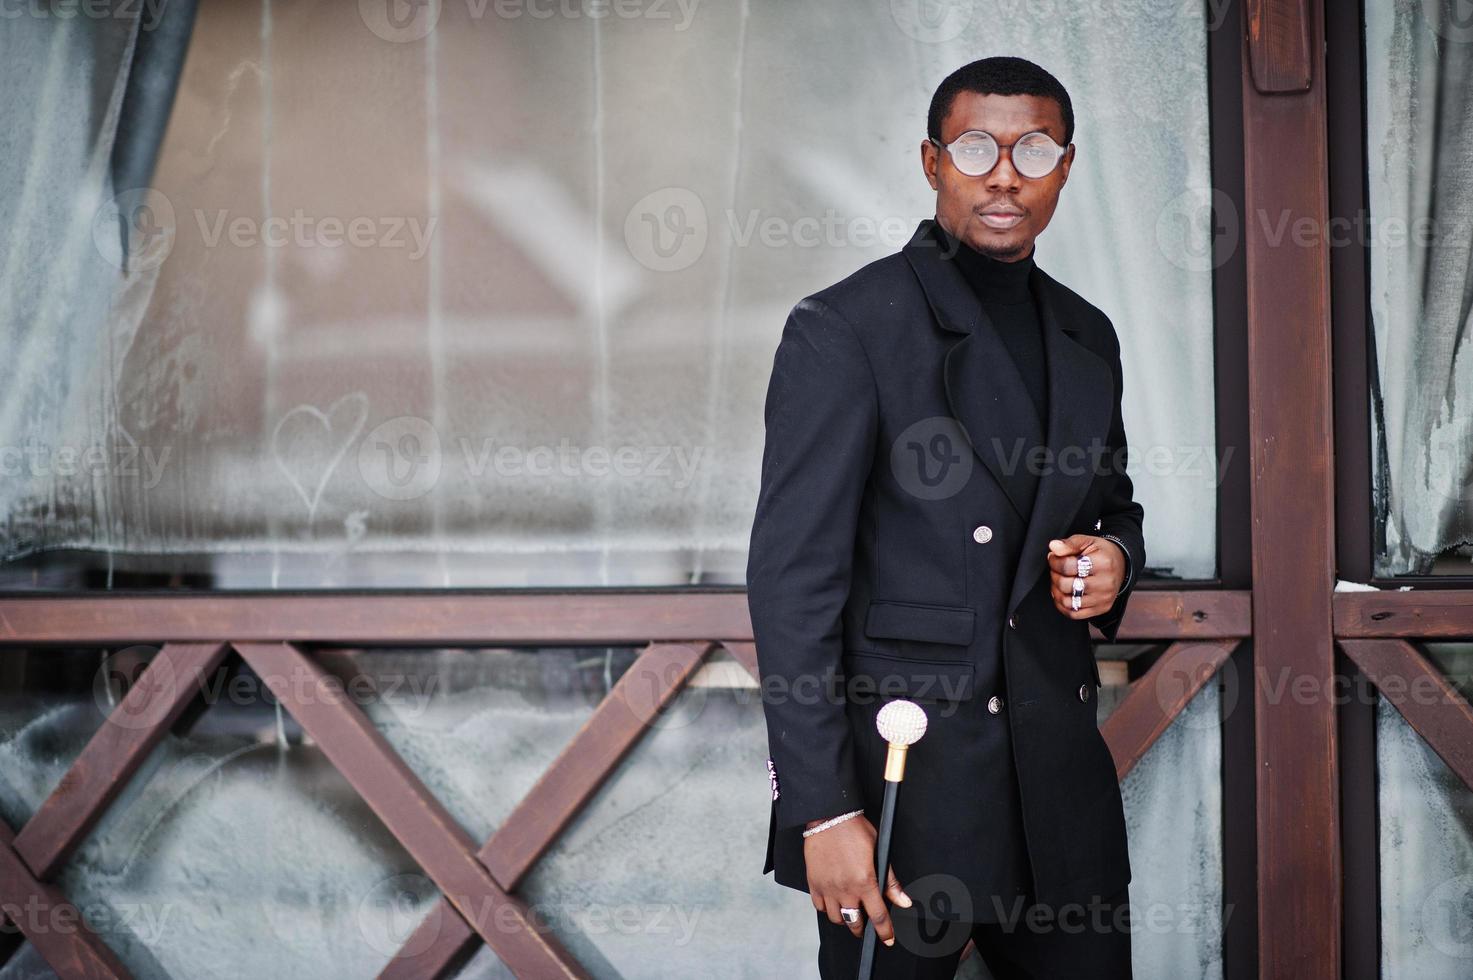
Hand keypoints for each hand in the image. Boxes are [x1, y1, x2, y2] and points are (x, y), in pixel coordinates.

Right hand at [803, 815, 911, 944]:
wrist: (828, 817)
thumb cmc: (854, 829)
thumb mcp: (879, 850)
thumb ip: (890, 880)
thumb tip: (903, 900)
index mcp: (864, 881)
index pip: (878, 916)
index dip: (884, 931)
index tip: (887, 939)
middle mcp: (845, 888)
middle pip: (854, 922)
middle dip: (862, 928)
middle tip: (866, 924)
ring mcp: (827, 887)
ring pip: (836, 918)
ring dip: (844, 919)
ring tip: (849, 911)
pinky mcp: (814, 883)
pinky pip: (819, 906)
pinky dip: (827, 908)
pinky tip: (833, 901)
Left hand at [1046, 534, 1125, 619]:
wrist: (1121, 566)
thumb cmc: (1102, 554)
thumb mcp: (1088, 541)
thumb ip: (1070, 543)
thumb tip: (1054, 546)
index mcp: (1103, 563)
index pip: (1068, 566)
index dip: (1054, 561)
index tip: (1053, 558)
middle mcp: (1105, 583)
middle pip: (1066, 585)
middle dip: (1054, 576)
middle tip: (1056, 569)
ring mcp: (1103, 598)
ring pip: (1068, 602)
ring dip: (1057, 591)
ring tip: (1059, 581)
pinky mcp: (1101, 608)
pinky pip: (1074, 614)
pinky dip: (1063, 605)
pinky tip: (1064, 594)